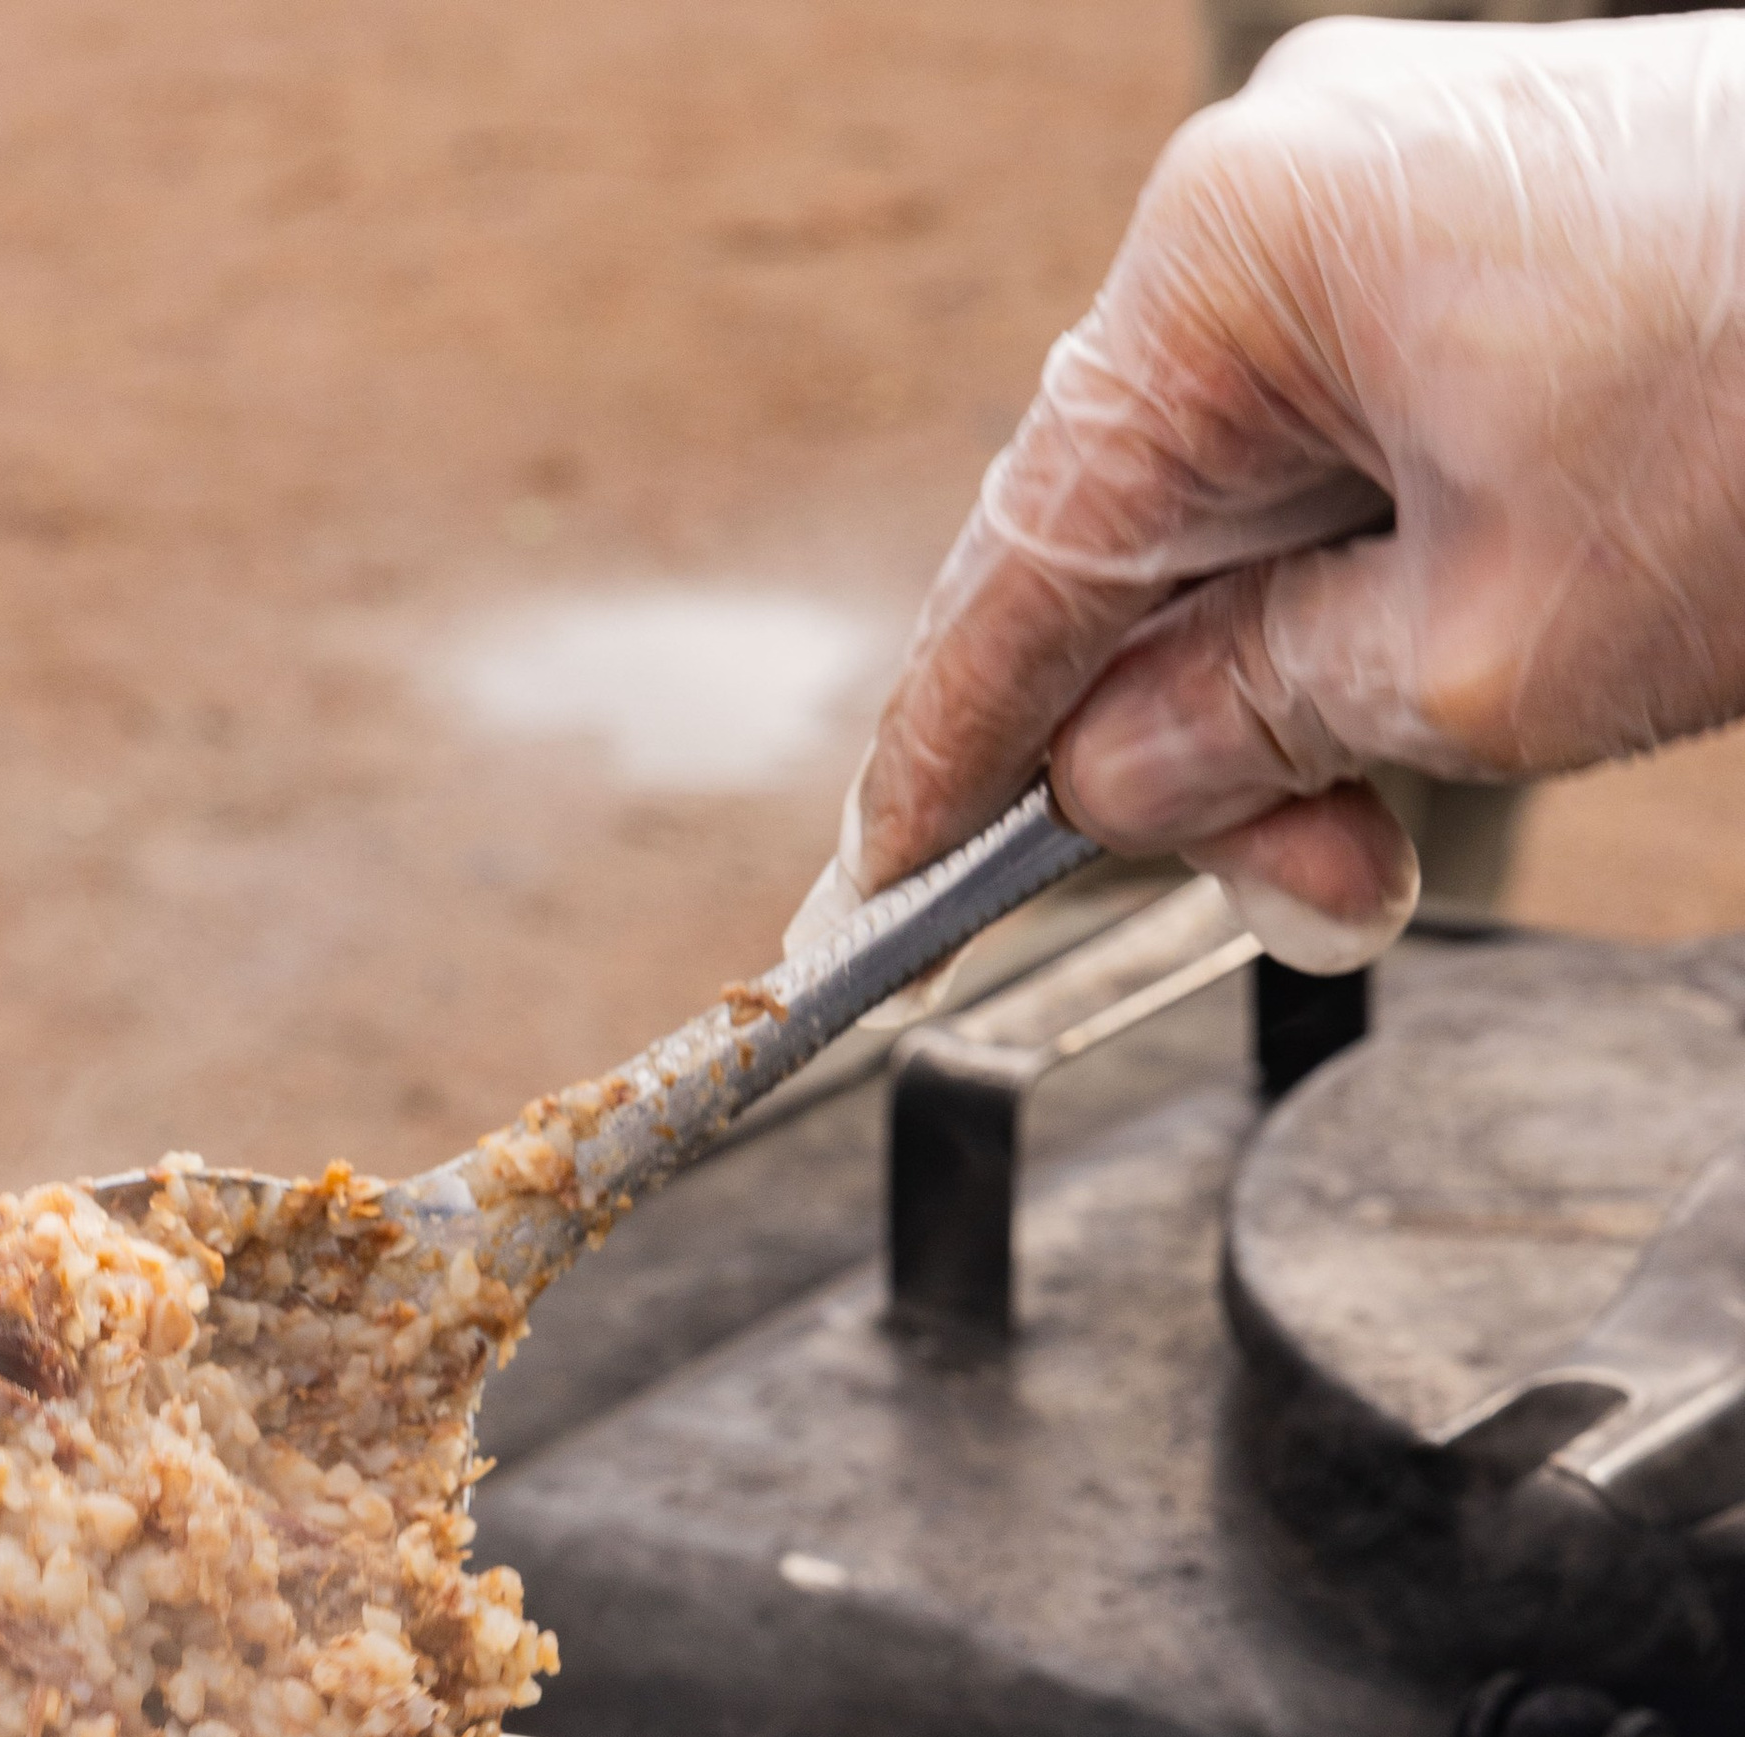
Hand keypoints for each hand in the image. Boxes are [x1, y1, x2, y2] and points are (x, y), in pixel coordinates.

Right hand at [804, 17, 1744, 970]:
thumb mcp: (1478, 662)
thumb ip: (1250, 730)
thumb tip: (1109, 777)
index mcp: (1231, 264)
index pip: (1021, 563)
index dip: (950, 757)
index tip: (886, 893)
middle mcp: (1288, 196)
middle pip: (1133, 540)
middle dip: (1194, 752)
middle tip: (1314, 890)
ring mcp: (1399, 195)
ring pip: (1252, 510)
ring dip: (1296, 695)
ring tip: (1399, 826)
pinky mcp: (1498, 229)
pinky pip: (1357, 447)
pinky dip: (1373, 597)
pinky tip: (1438, 697)